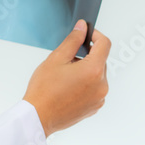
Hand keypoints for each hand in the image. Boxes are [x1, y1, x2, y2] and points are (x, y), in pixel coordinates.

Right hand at [23, 21, 110, 136]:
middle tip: (66, 62)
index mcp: (93, 71)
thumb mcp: (56, 58)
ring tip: (65, 78)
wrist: (39, 116)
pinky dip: (86, 85)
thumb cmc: (44, 90)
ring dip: (86, 71)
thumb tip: (82, 28)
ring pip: (97, 75)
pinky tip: (69, 89)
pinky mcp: (95, 107)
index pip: (105, 44)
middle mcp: (101, 85)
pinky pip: (95, 89)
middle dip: (86, 56)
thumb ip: (73, 40)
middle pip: (100, 60)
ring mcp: (99, 98)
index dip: (96, 35)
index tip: (87, 35)